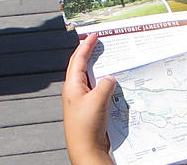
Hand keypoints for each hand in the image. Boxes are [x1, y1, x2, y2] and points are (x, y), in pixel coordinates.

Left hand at [63, 33, 116, 164]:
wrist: (87, 151)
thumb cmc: (87, 126)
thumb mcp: (98, 100)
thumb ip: (105, 84)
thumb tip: (110, 78)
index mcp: (72, 86)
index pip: (78, 59)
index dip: (86, 46)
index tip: (94, 35)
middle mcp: (75, 92)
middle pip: (82, 67)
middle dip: (91, 55)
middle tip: (101, 44)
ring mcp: (82, 102)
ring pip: (92, 80)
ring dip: (100, 71)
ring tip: (110, 61)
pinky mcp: (90, 111)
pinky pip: (98, 92)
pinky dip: (105, 85)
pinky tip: (114, 84)